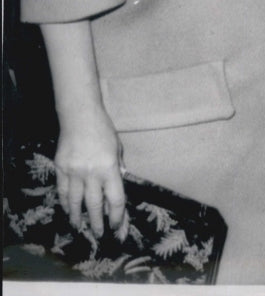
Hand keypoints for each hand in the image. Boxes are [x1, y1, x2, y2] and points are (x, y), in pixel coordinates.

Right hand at [54, 106, 125, 236]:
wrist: (80, 116)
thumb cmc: (102, 130)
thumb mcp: (117, 148)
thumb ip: (117, 168)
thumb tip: (117, 185)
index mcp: (109, 168)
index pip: (115, 199)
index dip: (117, 216)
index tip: (116, 226)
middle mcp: (92, 173)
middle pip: (95, 205)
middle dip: (97, 223)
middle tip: (99, 234)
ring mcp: (74, 172)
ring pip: (75, 202)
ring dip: (78, 217)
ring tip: (79, 227)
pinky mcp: (61, 169)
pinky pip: (62, 191)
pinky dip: (65, 203)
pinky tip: (67, 209)